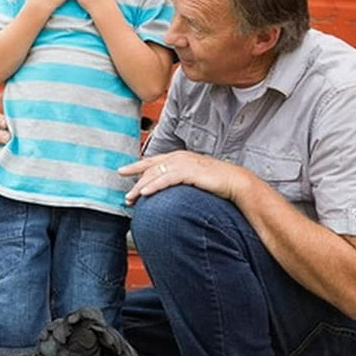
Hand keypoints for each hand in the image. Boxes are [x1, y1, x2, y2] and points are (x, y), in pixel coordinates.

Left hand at [118, 151, 247, 204]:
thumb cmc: (214, 181)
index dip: (135, 166)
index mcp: (178, 157)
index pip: (152, 161)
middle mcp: (178, 157)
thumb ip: (177, 179)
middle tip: (126, 195)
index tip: (121, 171)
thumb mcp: (192, 177)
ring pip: (155, 174)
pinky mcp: (188, 172)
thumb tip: (164, 188)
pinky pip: (165, 179)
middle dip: (135, 182)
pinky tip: (144, 194)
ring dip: (140, 187)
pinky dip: (153, 186)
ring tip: (131, 198)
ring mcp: (183, 163)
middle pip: (150, 168)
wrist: (234, 180)